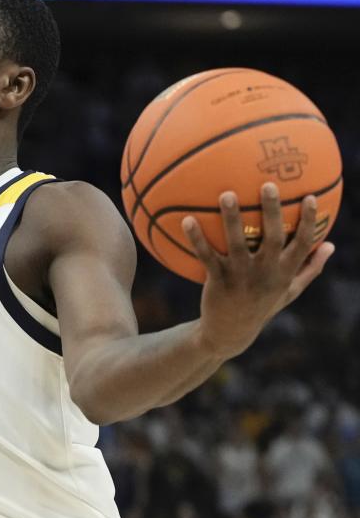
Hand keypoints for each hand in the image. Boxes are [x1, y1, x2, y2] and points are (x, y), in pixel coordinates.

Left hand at [183, 182, 334, 358]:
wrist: (230, 332)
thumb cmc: (262, 306)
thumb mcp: (289, 290)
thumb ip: (310, 268)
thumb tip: (331, 245)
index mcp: (284, 272)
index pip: (303, 244)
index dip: (308, 221)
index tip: (310, 196)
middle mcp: (265, 273)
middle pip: (273, 238)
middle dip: (272, 211)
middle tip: (268, 185)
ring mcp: (241, 276)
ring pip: (237, 244)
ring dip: (232, 219)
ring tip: (226, 194)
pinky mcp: (218, 280)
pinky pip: (206, 255)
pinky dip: (196, 238)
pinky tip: (186, 220)